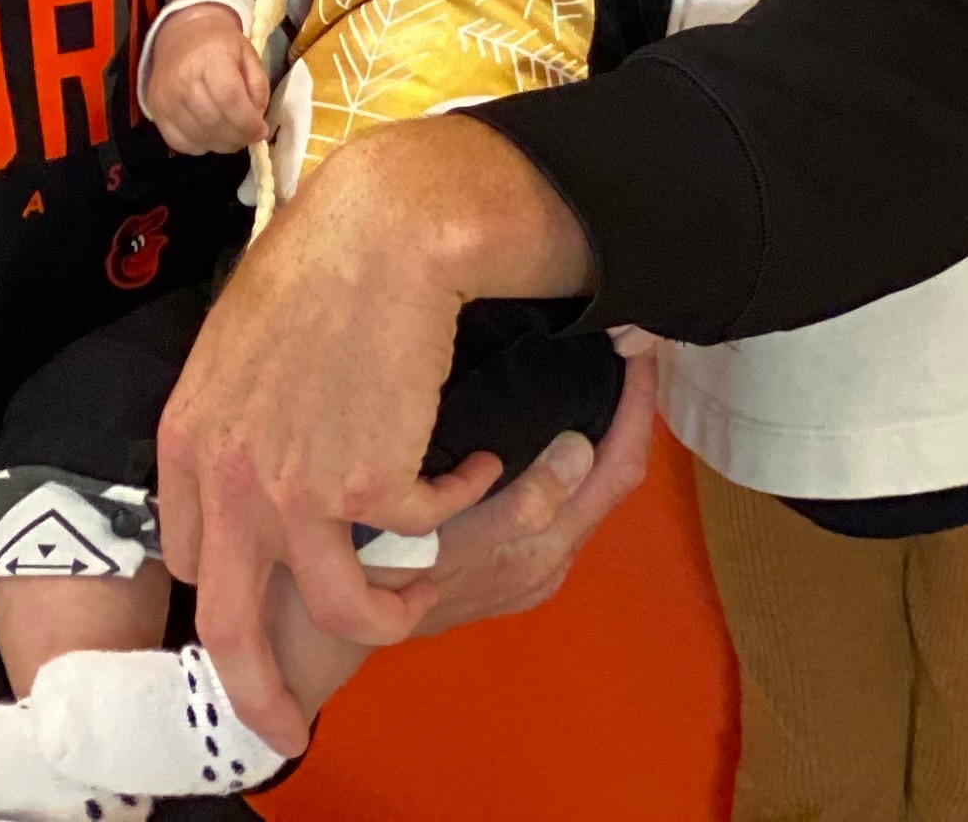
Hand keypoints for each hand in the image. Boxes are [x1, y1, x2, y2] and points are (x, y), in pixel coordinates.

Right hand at [142, 5, 271, 154]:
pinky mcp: (155, 111)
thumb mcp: (249, 55)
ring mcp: (165, 98)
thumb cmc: (222, 45)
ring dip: (221, 144)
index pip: (229, 98)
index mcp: (211, 58)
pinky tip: (212, 136)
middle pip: (213, 122)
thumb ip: (258, 88)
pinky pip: (178, 142)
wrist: (183, 35)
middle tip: (249, 137)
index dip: (247, 122)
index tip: (260, 131)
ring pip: (197, 136)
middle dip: (237, 137)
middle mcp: (183, 79)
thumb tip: (256, 121)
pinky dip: (199, 146)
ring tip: (234, 138)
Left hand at [156, 119, 590, 749]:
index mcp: (188, 441)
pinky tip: (479, 467)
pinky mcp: (366, 482)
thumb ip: (237, 415)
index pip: (193, 558)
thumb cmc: (327, 261)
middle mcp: (227, 476)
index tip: (262, 619)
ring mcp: (293, 487)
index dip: (233, 592)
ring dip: (392, 614)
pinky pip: (418, 533)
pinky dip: (457, 507)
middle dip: (258, 694)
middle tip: (285, 729)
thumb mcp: (244, 342)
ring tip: (429, 591)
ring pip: (335, 609)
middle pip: (230, 625)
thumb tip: (257, 460)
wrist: (386, 229)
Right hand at [403, 345, 661, 633]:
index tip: (639, 345)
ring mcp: (527, 564)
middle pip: (610, 475)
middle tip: (622, 342)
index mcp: (544, 550)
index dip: (639, 406)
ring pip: (584, 486)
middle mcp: (549, 560)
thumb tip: (582, 447)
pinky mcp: (503, 561)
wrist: (328, 625)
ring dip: (598, 430)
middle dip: (626, 410)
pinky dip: (565, 454)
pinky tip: (544, 417)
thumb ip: (518, 506)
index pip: (619, 468)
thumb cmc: (378, 568)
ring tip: (593, 367)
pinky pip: (555, 497)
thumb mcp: (444, 539)